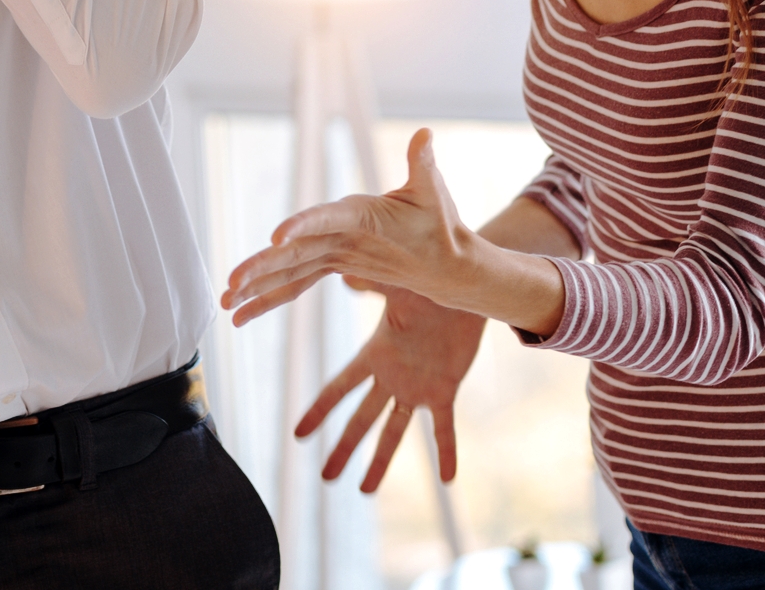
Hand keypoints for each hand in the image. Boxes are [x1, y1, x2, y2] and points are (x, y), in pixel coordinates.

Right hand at [223, 129, 478, 324]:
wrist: (444, 251)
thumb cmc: (440, 221)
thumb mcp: (432, 194)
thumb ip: (422, 165)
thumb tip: (425, 133)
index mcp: (357, 211)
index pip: (324, 217)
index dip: (300, 225)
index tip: (277, 238)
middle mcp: (336, 229)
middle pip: (292, 249)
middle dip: (260, 265)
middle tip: (233, 282)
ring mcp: (329, 249)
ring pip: (285, 269)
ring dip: (256, 285)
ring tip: (226, 302)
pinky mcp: (329, 265)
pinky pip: (294, 285)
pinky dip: (269, 299)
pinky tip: (242, 315)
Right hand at [299, 284, 483, 490]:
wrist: (465, 294)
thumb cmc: (426, 287)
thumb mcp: (396, 289)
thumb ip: (371, 286)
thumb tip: (344, 275)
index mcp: (375, 355)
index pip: (340, 388)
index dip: (319, 411)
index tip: (299, 434)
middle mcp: (391, 377)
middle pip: (361, 419)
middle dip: (343, 448)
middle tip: (325, 476)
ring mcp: (416, 388)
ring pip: (394, 431)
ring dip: (380, 461)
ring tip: (364, 490)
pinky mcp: (444, 391)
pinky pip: (443, 429)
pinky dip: (446, 453)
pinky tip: (448, 480)